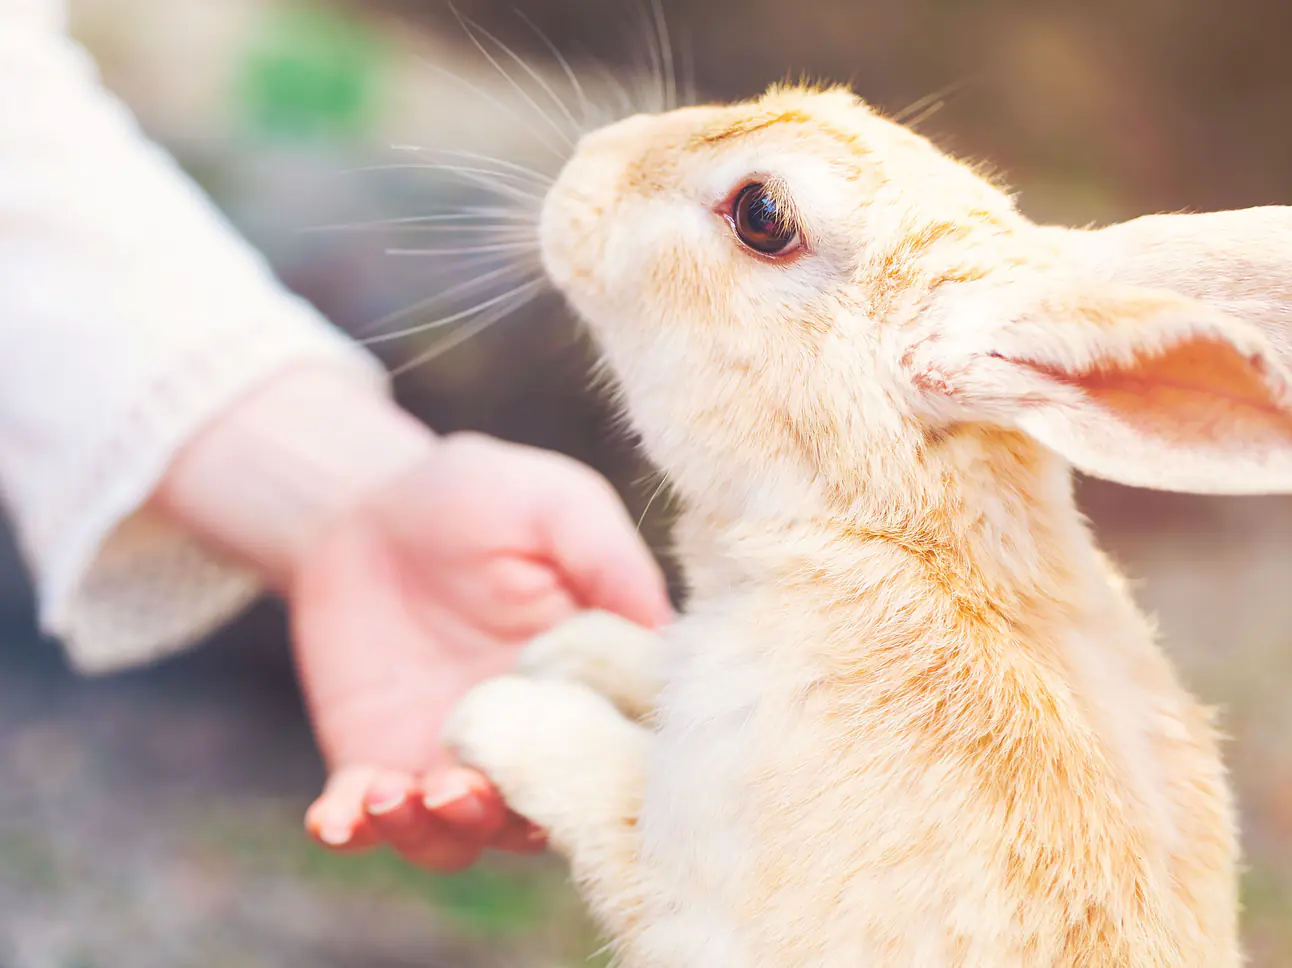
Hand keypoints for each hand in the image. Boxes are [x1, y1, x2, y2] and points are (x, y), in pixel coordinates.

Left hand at [289, 432, 671, 870]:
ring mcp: (449, 758)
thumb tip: (670, 638)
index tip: (583, 773)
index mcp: (584, 686)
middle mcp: (525, 738)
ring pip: (455, 834)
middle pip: (537, 814)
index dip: (608, 779)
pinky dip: (353, 830)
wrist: (365, 506)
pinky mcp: (375, 760)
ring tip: (395, 794)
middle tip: (468, 788)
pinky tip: (334, 818)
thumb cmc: (478, 496)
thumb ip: (609, 562)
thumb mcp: (555, 504)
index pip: (616, 754)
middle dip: (507, 818)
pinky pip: (365, 820)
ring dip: (430, 831)